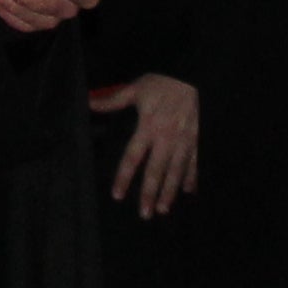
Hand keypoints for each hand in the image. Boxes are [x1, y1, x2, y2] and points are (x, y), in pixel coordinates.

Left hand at [91, 70, 202, 215]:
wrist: (192, 73)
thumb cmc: (162, 81)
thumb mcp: (136, 88)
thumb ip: (113, 100)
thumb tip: (89, 102)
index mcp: (148, 126)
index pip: (133, 157)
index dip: (124, 177)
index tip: (118, 195)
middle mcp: (166, 138)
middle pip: (156, 170)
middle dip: (150, 193)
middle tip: (145, 213)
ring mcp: (184, 140)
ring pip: (176, 171)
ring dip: (170, 191)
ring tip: (163, 209)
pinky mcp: (198, 138)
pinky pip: (195, 161)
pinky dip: (192, 176)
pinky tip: (189, 190)